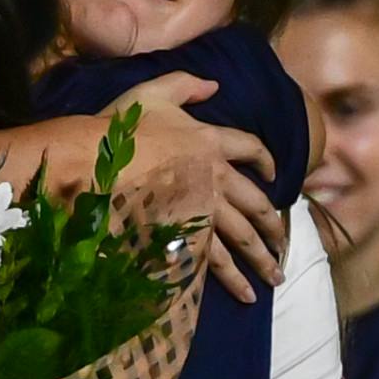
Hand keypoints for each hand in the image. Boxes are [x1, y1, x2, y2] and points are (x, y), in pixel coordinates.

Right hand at [107, 72, 285, 303]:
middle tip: (283, 247)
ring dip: (260, 259)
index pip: (250, 148)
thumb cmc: (120, 126)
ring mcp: (203, 207)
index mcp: (210, 141)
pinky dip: (231, 279)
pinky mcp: (186, 233)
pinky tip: (244, 294)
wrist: (95, 159)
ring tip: (275, 278)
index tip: (275, 174)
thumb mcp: (154, 92)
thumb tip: (213, 84)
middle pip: (257, 204)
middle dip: (273, 227)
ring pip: (241, 237)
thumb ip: (185, 85)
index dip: (266, 160)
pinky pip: (215, 260)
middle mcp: (216, 176)